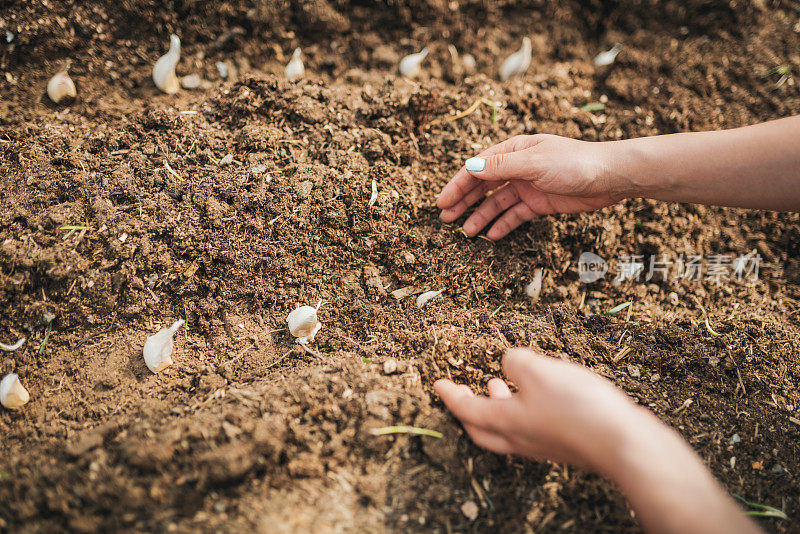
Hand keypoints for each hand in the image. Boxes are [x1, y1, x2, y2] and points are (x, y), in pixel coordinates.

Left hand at [434, 349, 762, 533]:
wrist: (625, 445)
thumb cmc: (580, 409)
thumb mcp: (540, 371)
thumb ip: (516, 361)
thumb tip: (509, 361)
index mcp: (506, 422)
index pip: (465, 409)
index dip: (449, 395)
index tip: (437, 385)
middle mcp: (521, 438)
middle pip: (482, 429)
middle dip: (468, 410)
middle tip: (462, 392)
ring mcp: (545, 445)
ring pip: (508, 429)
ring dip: (497, 407)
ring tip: (498, 385)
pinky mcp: (567, 444)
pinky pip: (533, 428)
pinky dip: (525, 410)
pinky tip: (540, 395)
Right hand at [437, 134, 623, 239]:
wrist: (610, 177)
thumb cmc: (574, 163)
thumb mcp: (534, 163)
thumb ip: (501, 168)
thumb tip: (470, 168)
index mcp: (514, 151)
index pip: (478, 168)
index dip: (458, 185)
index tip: (442, 202)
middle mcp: (518, 167)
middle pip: (484, 186)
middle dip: (464, 202)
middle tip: (446, 219)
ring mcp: (528, 185)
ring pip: (497, 202)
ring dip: (481, 216)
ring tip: (466, 232)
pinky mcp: (540, 202)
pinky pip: (516, 214)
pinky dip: (504, 224)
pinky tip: (492, 236)